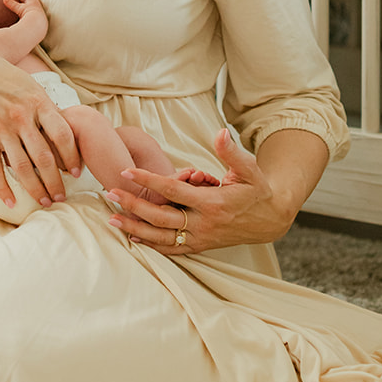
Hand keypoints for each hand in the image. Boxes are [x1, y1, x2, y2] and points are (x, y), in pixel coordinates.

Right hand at [0, 48, 82, 207]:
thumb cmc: (3, 76)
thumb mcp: (30, 85)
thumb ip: (46, 107)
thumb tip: (64, 129)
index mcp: (38, 102)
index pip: (63, 135)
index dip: (73, 156)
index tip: (77, 171)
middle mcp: (22, 117)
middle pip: (45, 157)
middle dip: (56, 181)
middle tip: (62, 197)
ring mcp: (2, 128)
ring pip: (23, 168)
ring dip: (35, 189)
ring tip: (44, 202)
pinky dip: (3, 189)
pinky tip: (11, 202)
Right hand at [2, 0, 44, 20]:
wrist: (37, 24)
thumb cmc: (29, 15)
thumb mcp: (19, 8)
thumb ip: (12, 4)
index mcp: (32, 0)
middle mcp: (36, 5)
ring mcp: (38, 11)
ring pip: (31, 6)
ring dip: (26, 5)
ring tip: (21, 6)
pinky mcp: (38, 18)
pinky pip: (32, 12)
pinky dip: (28, 12)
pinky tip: (25, 15)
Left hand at [104, 128, 303, 254]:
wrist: (271, 220)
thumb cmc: (258, 190)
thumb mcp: (249, 169)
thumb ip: (231, 152)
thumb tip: (220, 132)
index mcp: (213, 203)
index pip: (173, 191)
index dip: (149, 181)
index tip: (127, 171)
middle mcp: (204, 224)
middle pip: (161, 218)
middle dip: (134, 206)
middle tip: (110, 193)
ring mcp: (201, 238)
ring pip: (162, 238)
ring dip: (136, 229)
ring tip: (112, 219)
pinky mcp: (200, 246)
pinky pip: (172, 249)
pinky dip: (151, 245)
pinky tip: (133, 237)